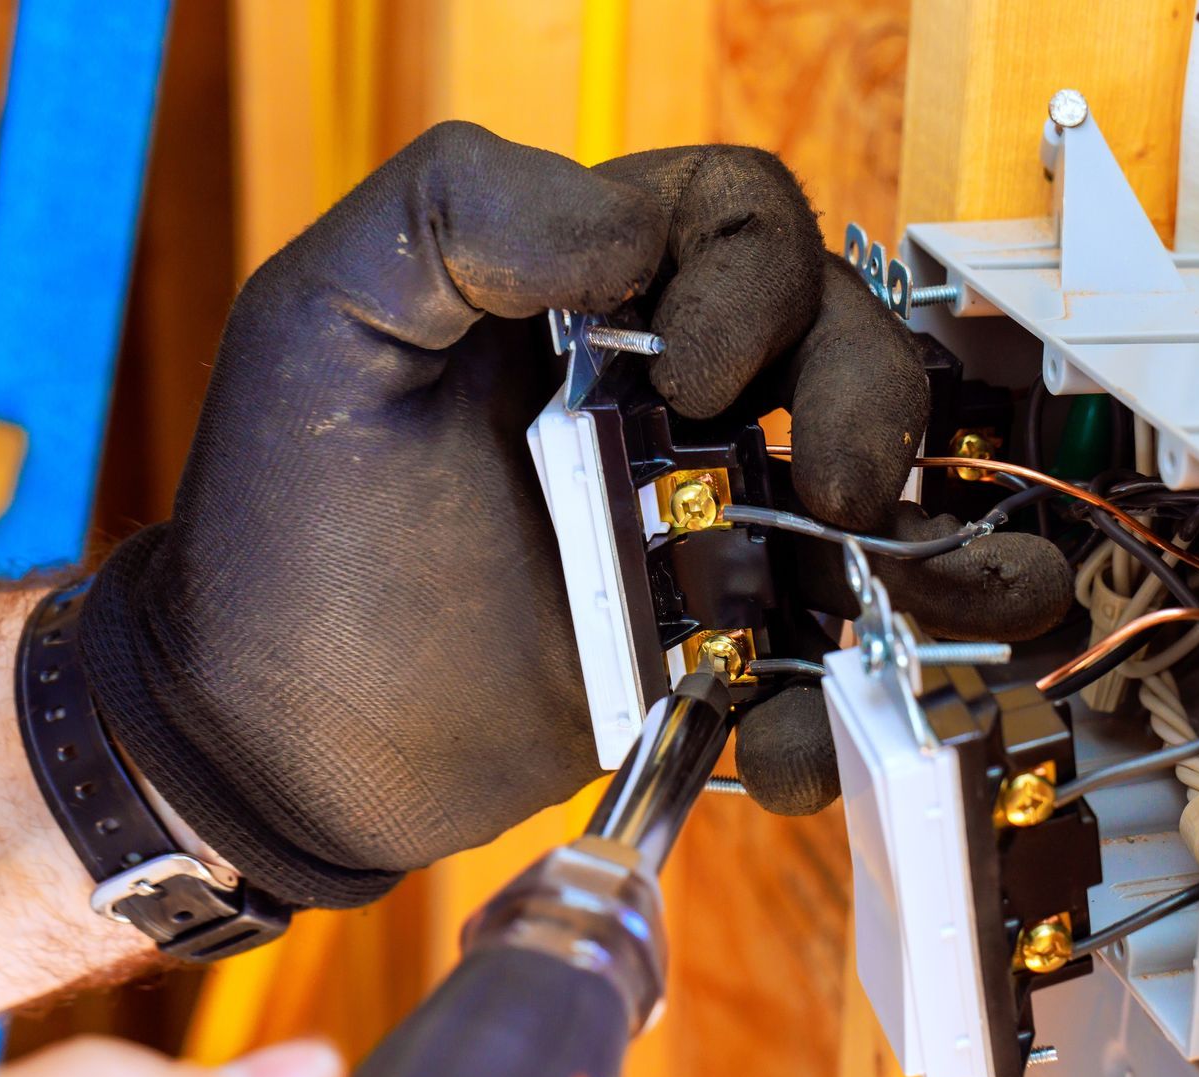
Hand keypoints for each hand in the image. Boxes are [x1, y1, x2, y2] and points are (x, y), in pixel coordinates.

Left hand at [79, 122, 1071, 906]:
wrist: (273, 738)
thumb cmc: (281, 525)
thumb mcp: (326, 318)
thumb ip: (458, 211)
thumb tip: (627, 229)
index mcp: (592, 303)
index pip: (745, 225)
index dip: (755, 284)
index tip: (682, 378)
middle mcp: (669, 407)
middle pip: (849, 356)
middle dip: (874, 413)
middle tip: (842, 497)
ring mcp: (701, 535)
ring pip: (879, 514)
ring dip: (925, 561)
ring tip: (893, 620)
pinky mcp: (711, 657)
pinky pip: (824, 672)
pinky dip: (837, 713)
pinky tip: (785, 742)